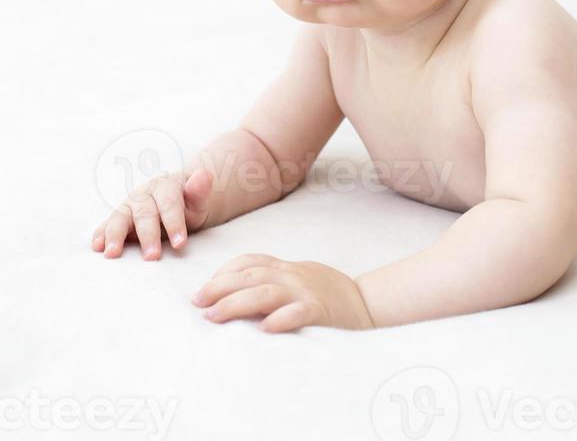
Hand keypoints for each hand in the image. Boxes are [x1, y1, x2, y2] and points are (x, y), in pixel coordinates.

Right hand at [91, 167, 213, 259]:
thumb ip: (199, 191)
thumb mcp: (198, 200)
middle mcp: (144, 193)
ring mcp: (129, 205)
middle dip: (147, 235)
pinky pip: (108, 224)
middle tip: (152, 257)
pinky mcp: (118, 217)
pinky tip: (97, 246)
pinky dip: (101, 234)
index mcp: (166, 186)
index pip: (169, 204)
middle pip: (144, 213)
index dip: (174, 223)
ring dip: (115, 235)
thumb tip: (205, 174)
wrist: (176, 199)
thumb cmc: (189, 204)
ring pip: (120, 217)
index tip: (180, 244)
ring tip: (112, 254)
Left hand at [191, 253, 375, 332]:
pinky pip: (299, 313)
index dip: (224, 272)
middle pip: (250, 275)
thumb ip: (274, 280)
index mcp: (287, 268)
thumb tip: (239, 290)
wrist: (368, 302)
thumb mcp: (299, 279)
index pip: (250, 261)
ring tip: (214, 316)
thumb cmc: (328, 294)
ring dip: (236, 303)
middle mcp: (292, 276)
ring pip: (266, 292)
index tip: (203, 288)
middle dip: (219, 287)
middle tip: (196, 302)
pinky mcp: (321, 311)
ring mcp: (306, 292)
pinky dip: (281, 319)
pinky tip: (264, 329)